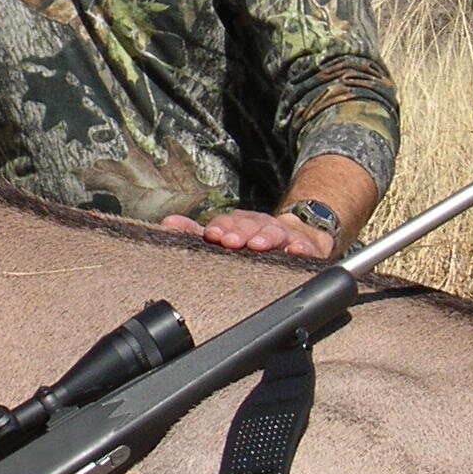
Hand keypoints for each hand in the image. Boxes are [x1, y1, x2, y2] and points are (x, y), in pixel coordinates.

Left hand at [161, 208, 335, 259]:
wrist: (299, 235)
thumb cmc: (253, 238)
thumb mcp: (225, 234)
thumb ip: (194, 232)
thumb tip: (167, 224)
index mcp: (240, 223)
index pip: (228, 222)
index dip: (221, 228)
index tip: (212, 236)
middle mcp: (260, 225)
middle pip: (249, 225)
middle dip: (239, 232)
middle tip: (231, 242)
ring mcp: (283, 234)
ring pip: (274, 232)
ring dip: (265, 237)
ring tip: (258, 245)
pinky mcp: (305, 246)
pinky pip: (305, 246)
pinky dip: (301, 248)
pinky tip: (295, 251)